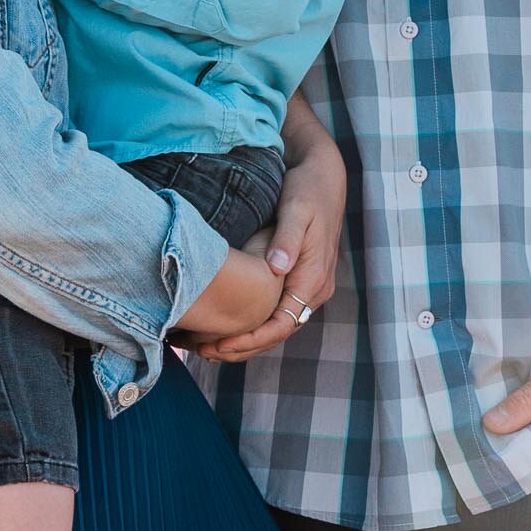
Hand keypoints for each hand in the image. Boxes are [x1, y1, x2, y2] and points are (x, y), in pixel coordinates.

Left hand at [186, 111, 345, 362]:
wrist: (326, 177)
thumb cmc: (307, 190)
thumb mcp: (296, 209)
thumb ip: (286, 239)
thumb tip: (278, 267)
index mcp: (313, 277)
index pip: (282, 324)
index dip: (252, 339)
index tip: (221, 344)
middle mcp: (316, 289)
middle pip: (279, 332)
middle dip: (243, 347)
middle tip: (204, 352)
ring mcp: (311, 287)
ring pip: (278, 326)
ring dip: (248, 340)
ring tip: (209, 347)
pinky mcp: (302, 281)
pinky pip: (279, 313)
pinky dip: (255, 325)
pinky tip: (229, 326)